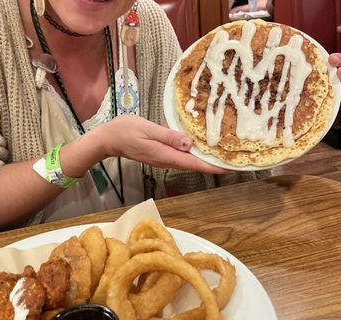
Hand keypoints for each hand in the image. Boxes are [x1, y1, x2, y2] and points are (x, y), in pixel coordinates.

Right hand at [92, 115, 226, 173]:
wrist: (108, 139)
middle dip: (213, 163)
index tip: (230, 168)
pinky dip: (192, 151)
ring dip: (204, 158)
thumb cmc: (125, 131)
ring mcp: (163, 157)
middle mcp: (167, 159)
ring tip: (221, 152)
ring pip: (188, 159)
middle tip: (232, 159)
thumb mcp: (148, 130)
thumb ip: (169, 136)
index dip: (213, 167)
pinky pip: (180, 154)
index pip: (194, 164)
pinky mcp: (160, 153)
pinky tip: (199, 143)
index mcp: (165, 155)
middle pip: (194, 164)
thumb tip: (189, 143)